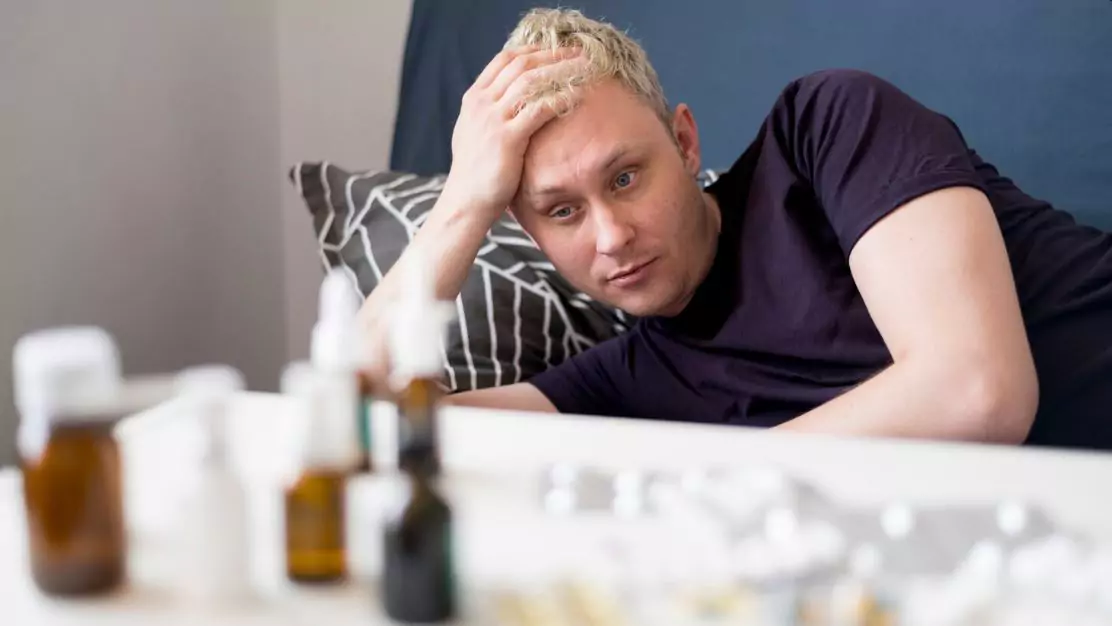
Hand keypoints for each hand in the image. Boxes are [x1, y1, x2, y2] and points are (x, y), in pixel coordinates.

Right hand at [441, 46, 582, 222]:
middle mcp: (482, 103)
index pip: (506, 59)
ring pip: (532, 81)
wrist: (465, 201)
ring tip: (587, 67)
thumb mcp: (475, 134)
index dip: (535, 49)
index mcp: (474, 98)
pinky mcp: (506, 139)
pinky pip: (538, 110)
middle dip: (554, 54)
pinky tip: (578, 95)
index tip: (559, 49)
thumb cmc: (475, 173)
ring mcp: (492, 119)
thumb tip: (510, 102)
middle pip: (522, 64)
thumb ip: (490, 114)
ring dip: (562, 70)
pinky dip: (560, 98)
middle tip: (581, 52)